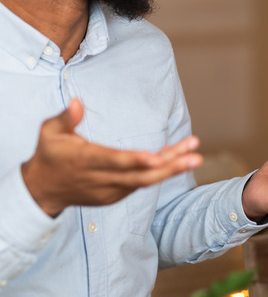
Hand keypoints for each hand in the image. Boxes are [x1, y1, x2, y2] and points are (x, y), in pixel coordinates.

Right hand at [21, 99, 202, 216]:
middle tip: (195, 157)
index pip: (113, 162)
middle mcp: (101, 179)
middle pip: (140, 176)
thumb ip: (65, 118)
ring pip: (145, 181)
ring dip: (171, 168)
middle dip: (169, 167)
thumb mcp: (49, 133)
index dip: (135, 161)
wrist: (42, 190)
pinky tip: (178, 158)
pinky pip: (142, 184)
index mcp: (85, 160)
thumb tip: (77, 101)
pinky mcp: (116, 196)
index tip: (157, 159)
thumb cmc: (49, 154)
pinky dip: (160, 172)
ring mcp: (110, 190)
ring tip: (194, 155)